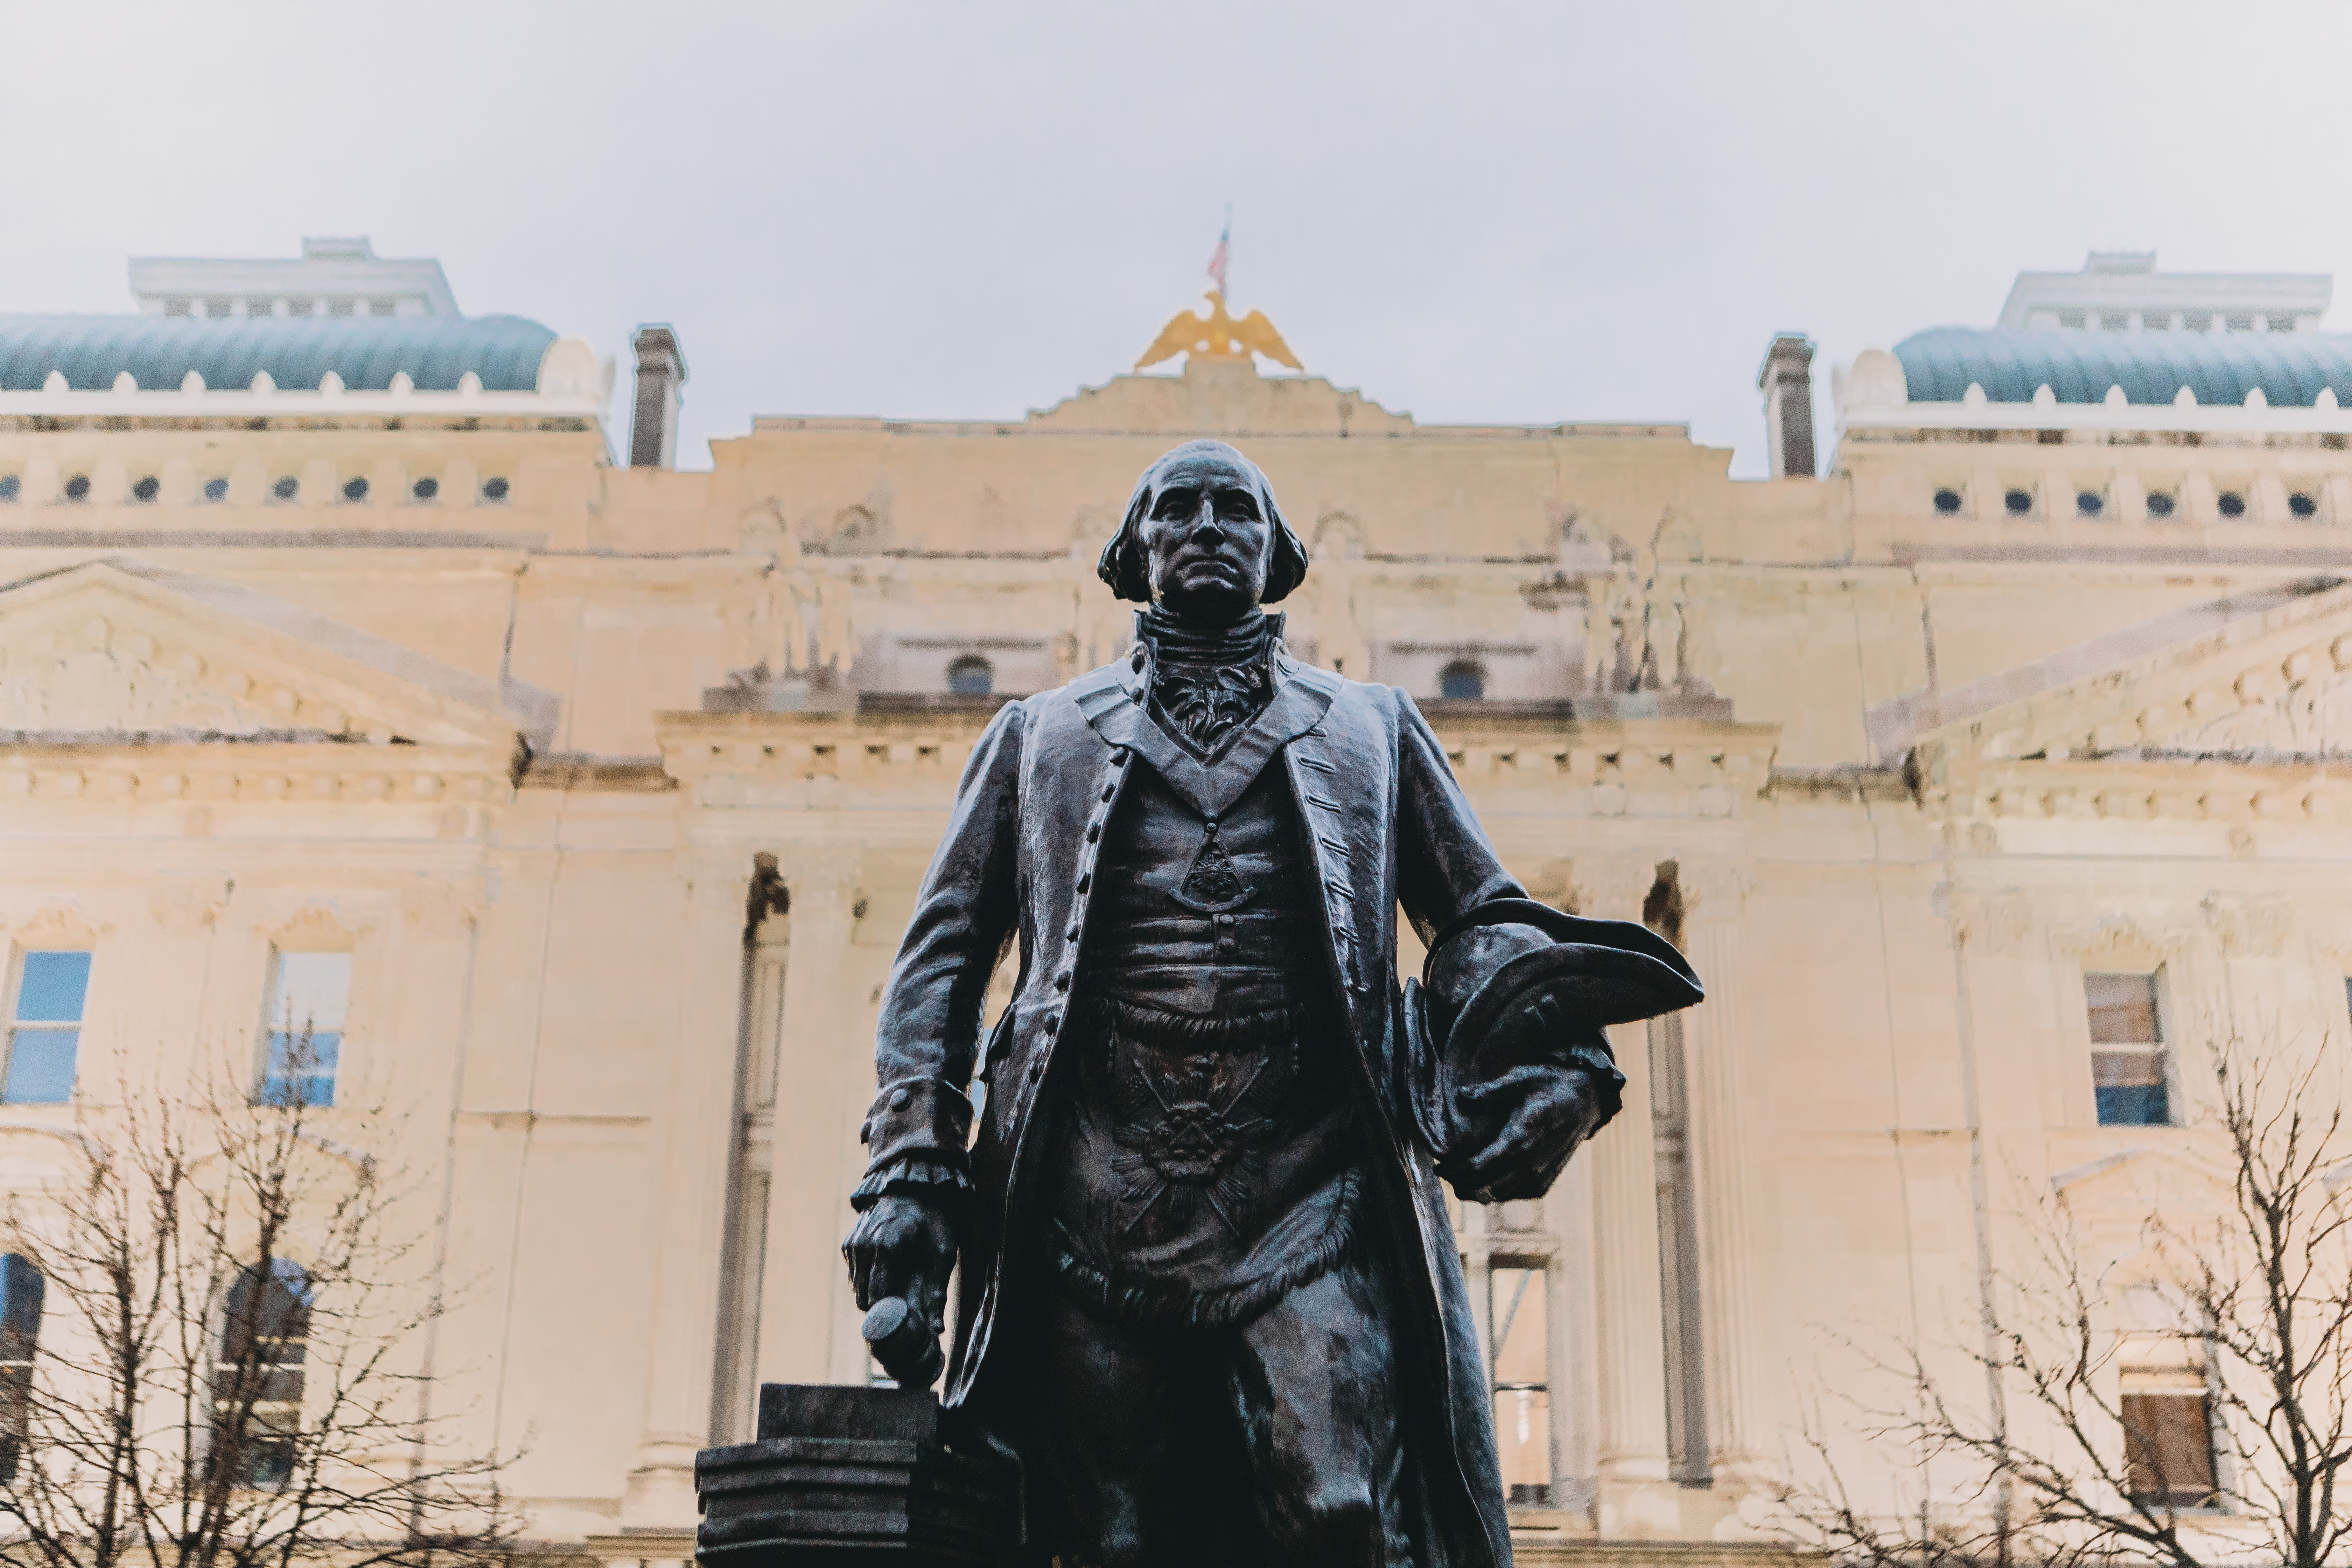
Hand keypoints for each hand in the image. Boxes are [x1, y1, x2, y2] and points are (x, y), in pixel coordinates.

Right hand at [842, 1194, 957, 1375]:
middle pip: (863, 1298)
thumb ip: (936, 1292)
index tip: (906, 1319)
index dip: (890, 1315)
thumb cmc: (934, 1217)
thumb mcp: (944, 1251)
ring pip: (857, 1288)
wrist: (915, 1183)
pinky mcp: (849, 1242)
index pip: (876, 1298)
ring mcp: (853, 1243)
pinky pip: (855, 1274)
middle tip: (905, 1306)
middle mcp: (863, 1245)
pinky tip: (888, 1270)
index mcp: (886, 1246)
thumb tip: (936, 1331)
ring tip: (899, 1285)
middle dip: (883, 1307)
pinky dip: (869, 1279)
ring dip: (875, 1293)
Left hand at [1440, 1066, 1601, 1202]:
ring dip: (1477, 1192)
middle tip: (1444, 1175)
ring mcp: (1542, 1174)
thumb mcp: (1520, 1078)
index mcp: (1524, 1134)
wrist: (1585, 1100)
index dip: (1457, 1170)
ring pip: (1502, 1194)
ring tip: (1458, 1183)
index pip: (1483, 1165)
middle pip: (1488, 1186)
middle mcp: (1533, 1160)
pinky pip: (1517, 1194)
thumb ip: (1490, 1091)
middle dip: (1462, 1184)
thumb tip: (1462, 1096)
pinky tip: (1483, 1187)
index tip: (1439, 1166)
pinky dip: (1497, 1194)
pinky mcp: (1547, 1180)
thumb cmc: (1548, 1084)